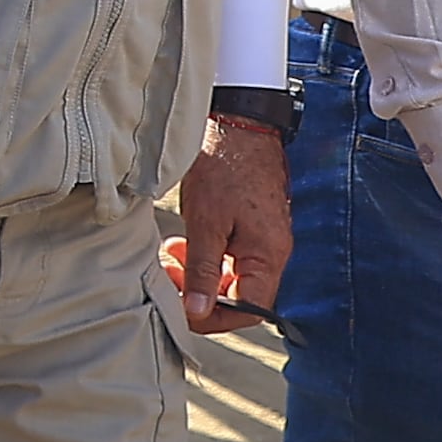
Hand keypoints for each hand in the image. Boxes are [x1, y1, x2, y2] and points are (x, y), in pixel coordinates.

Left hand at [168, 124, 293, 335]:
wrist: (239, 123)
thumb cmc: (225, 166)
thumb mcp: (205, 222)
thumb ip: (203, 270)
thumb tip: (199, 311)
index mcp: (268, 256)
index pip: (249, 310)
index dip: (214, 318)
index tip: (182, 309)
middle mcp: (273, 254)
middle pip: (239, 298)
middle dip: (201, 296)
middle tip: (169, 278)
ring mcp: (263, 241)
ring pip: (231, 279)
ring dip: (200, 277)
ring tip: (171, 259)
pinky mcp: (251, 229)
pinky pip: (230, 259)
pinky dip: (205, 259)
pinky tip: (183, 246)